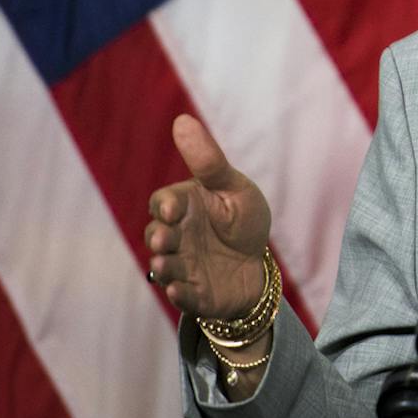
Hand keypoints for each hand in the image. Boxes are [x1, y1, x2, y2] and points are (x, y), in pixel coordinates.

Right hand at [144, 116, 271, 318]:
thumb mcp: (233, 188)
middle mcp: (177, 237)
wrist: (259, 264)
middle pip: (157, 236)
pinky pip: (184, 297)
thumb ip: (209, 162)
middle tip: (164, 238)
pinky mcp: (197, 294)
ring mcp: (184, 267)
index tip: (172, 207)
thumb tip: (182, 120)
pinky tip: (178, 291)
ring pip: (166, 267)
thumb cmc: (242, 219)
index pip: (163, 202)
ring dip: (164, 267)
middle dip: (158, 237)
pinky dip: (180, 295)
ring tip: (164, 265)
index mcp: (184, 208)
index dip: (164, 205)